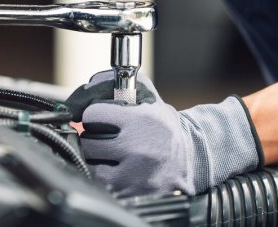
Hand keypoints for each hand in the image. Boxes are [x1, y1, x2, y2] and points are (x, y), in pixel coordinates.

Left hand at [65, 71, 262, 196]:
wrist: (190, 160)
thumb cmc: (164, 127)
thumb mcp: (150, 99)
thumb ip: (120, 85)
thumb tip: (91, 85)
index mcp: (141, 121)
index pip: (92, 115)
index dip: (94, 114)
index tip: (99, 117)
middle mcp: (137, 149)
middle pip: (88, 142)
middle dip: (92, 137)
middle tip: (103, 136)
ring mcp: (132, 175)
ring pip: (90, 164)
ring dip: (94, 158)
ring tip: (108, 153)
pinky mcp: (128, 193)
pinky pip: (99, 182)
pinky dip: (101, 175)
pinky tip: (113, 168)